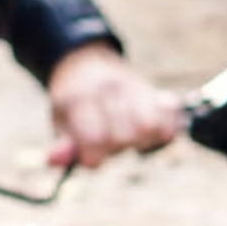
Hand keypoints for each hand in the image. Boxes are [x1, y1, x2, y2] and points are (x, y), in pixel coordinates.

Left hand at [47, 42, 182, 167]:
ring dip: (143, 141)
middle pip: (124, 137)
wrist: (85, 64)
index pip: (95, 137)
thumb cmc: (73, 105)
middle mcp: (108, 89)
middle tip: (110, 144)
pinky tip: (158, 131)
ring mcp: (133, 86)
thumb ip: (62, 146)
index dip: (94, 156)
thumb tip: (55, 161)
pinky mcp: (154, 89)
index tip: (92, 159)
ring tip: (132, 139)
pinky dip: (168, 126)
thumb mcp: (60, 122)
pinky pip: (171, 113)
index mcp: (79, 98)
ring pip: (150, 126)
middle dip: (117, 148)